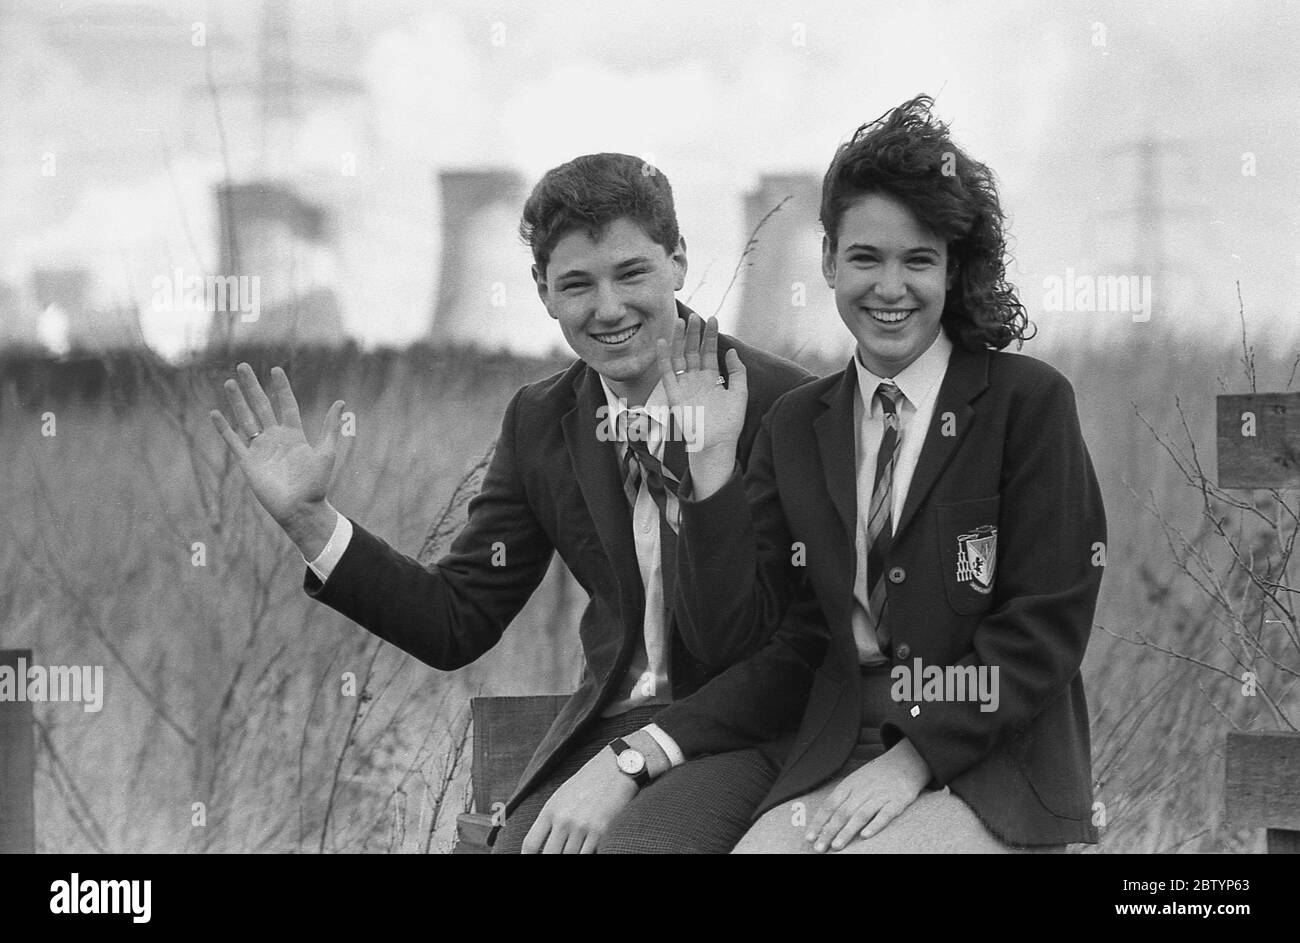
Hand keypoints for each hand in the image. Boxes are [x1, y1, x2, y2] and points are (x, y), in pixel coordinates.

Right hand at [209, 363, 345, 555]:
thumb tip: (341, 403)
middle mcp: (275, 438)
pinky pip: (234, 441)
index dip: (281, 388)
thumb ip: (329, 428)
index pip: (286, 404)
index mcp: (294, 434)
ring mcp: (260, 449)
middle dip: (252, 387)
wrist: (300, 509)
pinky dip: (224, 428)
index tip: (276, 369)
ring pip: (246, 419)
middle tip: (243, 366)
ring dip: (237, 401)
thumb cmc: (316, 484)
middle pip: (261, 406)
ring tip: (229, 382)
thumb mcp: (326, 453)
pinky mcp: (248, 462)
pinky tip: (216, 413)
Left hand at [521, 746, 639, 853]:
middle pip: (549, 854)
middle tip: (555, 853)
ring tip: (572, 847)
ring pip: (569, 856)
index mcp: (550, 810)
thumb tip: (542, 844)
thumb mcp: (562, 796)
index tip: (532, 858)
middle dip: (550, 857)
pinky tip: (586, 847)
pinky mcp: (601, 831)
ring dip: (570, 854)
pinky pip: (588, 854)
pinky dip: (585, 853)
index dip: (527, 857)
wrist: (616, 769)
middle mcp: (564, 819)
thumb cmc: (588, 782)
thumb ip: (551, 819)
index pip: (531, 843)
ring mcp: (582, 826)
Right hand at [655, 312, 746, 498]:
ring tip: (682, 321)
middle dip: (695, 333)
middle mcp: (696, 380)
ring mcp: (684, 386)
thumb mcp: (739, 394)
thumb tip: (732, 351)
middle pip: (693, 351)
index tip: (713, 319)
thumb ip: (737, 372)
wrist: (716, 444)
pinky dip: (664, 358)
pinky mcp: (674, 394)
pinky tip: (663, 342)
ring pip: (680, 358)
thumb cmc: (729, 423)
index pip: (709, 352)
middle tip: (696, 316)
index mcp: (711, 379)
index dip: (711, 336)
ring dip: (680, 340)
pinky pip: (667, 373)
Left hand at [806, 738, 930, 851]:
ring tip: (836, 846)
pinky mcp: (897, 801)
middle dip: (829, 831)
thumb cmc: (876, 776)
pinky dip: (874, 824)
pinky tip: (865, 835)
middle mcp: (862, 790)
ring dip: (847, 831)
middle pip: (842, 813)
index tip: (809, 837)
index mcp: (849, 785)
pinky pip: (885, 814)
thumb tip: (824, 821)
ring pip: (860, 815)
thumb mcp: (855, 781)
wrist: (905, 761)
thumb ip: (842, 799)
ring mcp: (880, 796)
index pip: (829, 805)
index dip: (818, 822)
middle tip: (819, 848)